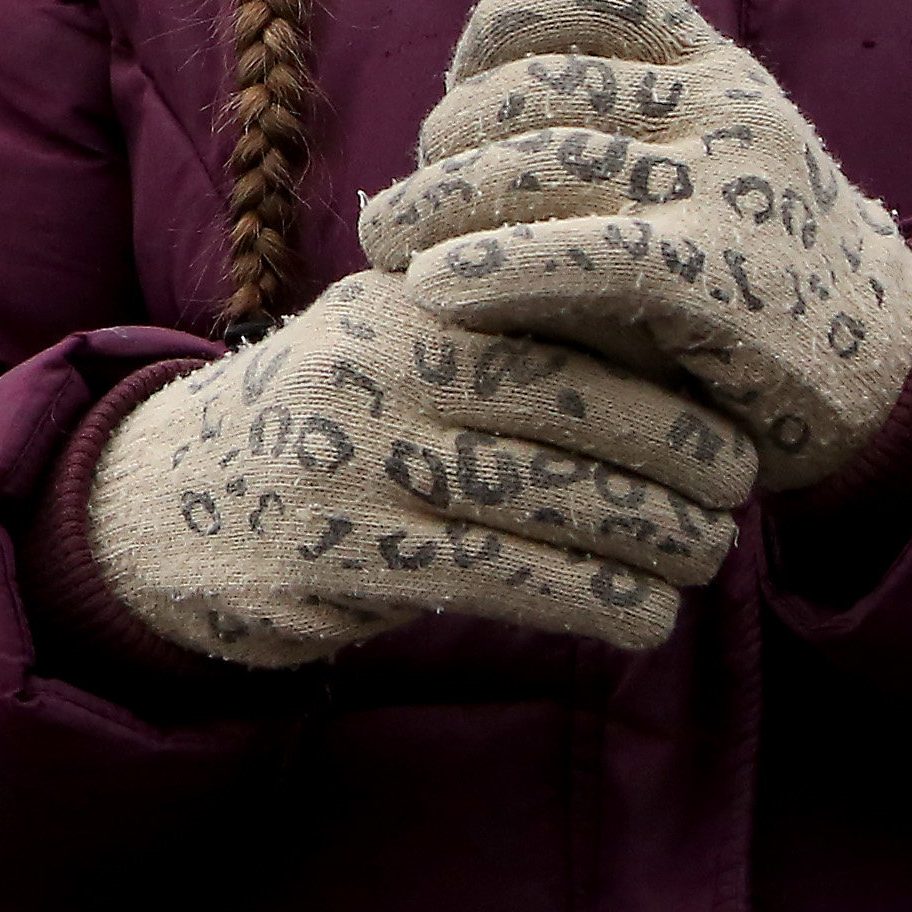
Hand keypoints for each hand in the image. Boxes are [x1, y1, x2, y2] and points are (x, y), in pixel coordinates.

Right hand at [85, 266, 757, 663]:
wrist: (172, 499)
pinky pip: (500, 578)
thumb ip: (509, 322)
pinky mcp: (348, 556)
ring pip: (547, 498)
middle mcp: (385, 366)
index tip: (734, 412)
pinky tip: (640, 616)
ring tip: (704, 557)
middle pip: (570, 406)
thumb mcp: (398, 332)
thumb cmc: (335, 412)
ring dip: (651, 539)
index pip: (565, 315)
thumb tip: (679, 338)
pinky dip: (590, 600)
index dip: (665, 371)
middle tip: (740, 493)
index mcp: (412, 295)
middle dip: (679, 455)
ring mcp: (359, 460)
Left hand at [357, 0, 911, 494]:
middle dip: (451, 139)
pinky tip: (435, 286)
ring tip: (388, 244)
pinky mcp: (720, 278)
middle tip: (406, 197)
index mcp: (721, 68)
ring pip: (542, 165)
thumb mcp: (709, 170)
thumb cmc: (766, 276)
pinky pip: (577, 251)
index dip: (501, 25)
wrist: (897, 373)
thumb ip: (615, 137)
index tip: (454, 82)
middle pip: (541, 88)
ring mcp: (728, 188)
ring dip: (439, 205)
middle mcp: (726, 108)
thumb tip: (455, 139)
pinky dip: (491, 265)